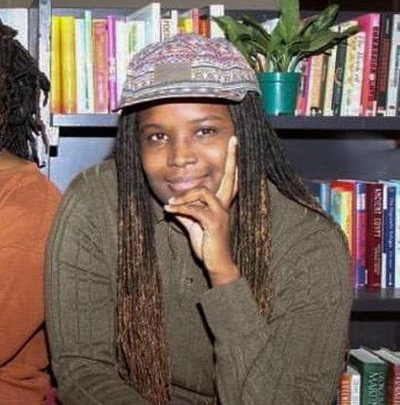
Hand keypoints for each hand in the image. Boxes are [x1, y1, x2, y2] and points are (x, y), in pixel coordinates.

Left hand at [164, 136, 240, 284]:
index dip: (233, 162)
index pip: (229, 179)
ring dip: (183, 197)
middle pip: (230, 176)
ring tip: (170, 205)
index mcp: (221, 203)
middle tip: (235, 141)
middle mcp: (224, 205)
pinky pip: (194, 209)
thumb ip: (186, 213)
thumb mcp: (193, 225)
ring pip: (202, 191)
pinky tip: (169, 210)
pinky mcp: (213, 222)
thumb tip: (173, 205)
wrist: (217, 263)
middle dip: (232, 158)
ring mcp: (220, 213)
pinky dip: (179, 208)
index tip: (236, 145)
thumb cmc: (207, 244)